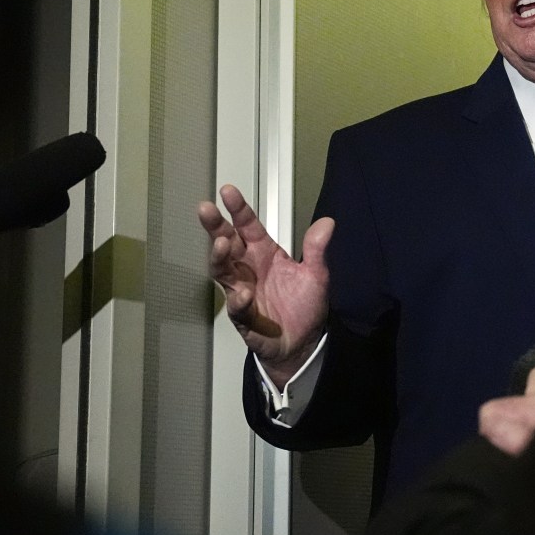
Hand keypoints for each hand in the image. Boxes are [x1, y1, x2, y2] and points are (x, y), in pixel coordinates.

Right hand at [198, 184, 332, 385]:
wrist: (303, 342)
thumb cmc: (304, 306)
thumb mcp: (316, 274)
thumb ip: (317, 249)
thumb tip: (328, 222)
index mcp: (264, 253)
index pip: (247, 226)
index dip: (238, 209)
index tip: (228, 191)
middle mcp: (248, 268)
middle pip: (226, 242)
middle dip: (215, 226)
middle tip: (206, 209)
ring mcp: (242, 291)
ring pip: (223, 271)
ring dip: (219, 257)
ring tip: (222, 243)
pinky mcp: (243, 316)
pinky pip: (237, 307)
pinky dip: (239, 300)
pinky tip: (244, 294)